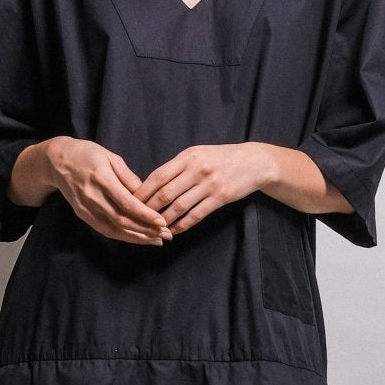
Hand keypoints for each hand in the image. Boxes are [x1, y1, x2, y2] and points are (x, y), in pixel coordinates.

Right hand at [43, 137, 172, 244]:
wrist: (56, 162)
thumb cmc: (87, 154)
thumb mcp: (110, 157)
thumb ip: (128, 177)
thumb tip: (145, 194)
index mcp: (101, 178)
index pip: (126, 202)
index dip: (144, 214)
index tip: (161, 221)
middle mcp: (92, 196)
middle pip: (121, 220)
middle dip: (146, 230)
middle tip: (166, 235)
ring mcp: (85, 208)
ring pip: (114, 229)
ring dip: (137, 237)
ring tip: (156, 240)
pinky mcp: (83, 215)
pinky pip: (105, 230)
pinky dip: (123, 236)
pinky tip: (138, 238)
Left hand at [136, 143, 278, 234]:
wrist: (253, 162)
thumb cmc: (221, 158)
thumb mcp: (198, 153)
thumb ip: (177, 167)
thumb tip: (152, 184)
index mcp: (188, 156)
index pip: (158, 176)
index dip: (143, 192)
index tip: (131, 202)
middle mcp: (197, 169)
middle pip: (165, 194)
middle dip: (149, 209)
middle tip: (138, 220)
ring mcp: (209, 184)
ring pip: (179, 207)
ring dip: (164, 220)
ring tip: (154, 229)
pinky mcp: (220, 198)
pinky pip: (196, 215)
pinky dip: (183, 225)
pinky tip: (175, 231)